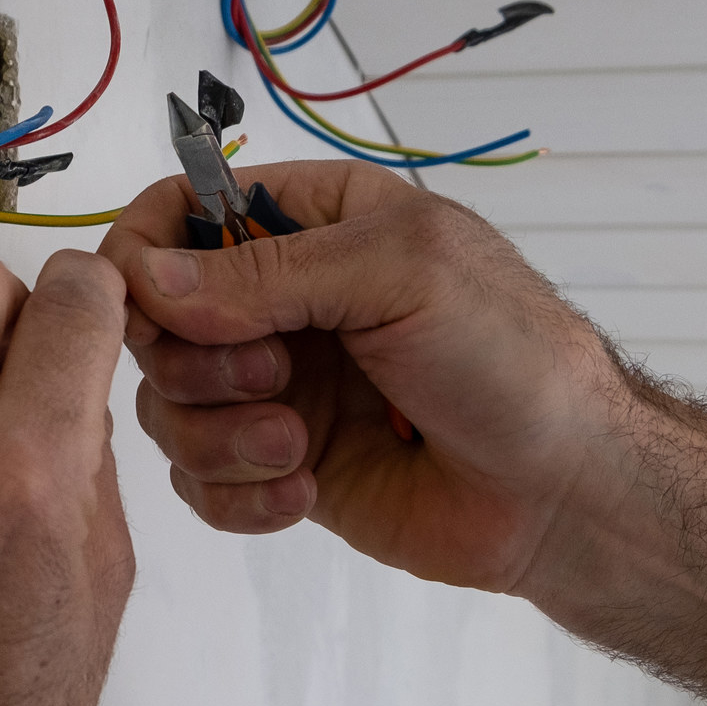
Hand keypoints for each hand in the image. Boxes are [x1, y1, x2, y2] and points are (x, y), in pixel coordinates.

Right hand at [101, 161, 623, 594]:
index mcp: (315, 224)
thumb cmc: (511, 361)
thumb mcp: (399, 272)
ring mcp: (276, 389)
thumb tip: (148, 279)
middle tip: (278, 380)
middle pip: (155, 319)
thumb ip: (267, 271)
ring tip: (298, 449)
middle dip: (196, 362)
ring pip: (166, 406)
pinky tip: (304, 492)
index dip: (146, 253)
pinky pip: (198, 482)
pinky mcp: (277, 466)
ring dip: (220, 437)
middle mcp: (284, 302)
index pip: (182, 211)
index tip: (152, 302)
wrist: (561, 494)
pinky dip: (237, 494)